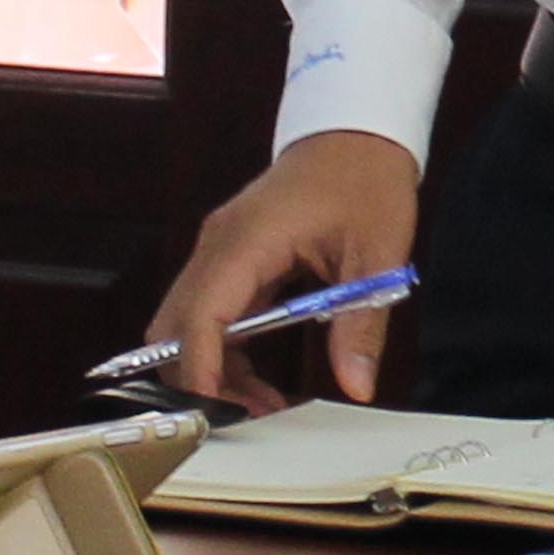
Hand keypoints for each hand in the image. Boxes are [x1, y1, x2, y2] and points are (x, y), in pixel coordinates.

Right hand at [142, 129, 420, 409]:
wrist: (358, 132)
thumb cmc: (366, 179)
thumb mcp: (378, 255)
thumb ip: (361, 324)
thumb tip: (356, 384)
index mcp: (247, 240)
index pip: (200, 316)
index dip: (200, 373)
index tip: (215, 416)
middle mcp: (218, 245)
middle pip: (175, 328)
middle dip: (198, 381)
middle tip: (243, 422)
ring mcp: (219, 251)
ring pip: (186, 327)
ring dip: (211, 371)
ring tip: (261, 408)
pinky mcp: (229, 259)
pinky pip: (208, 315)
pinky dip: (224, 353)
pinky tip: (259, 381)